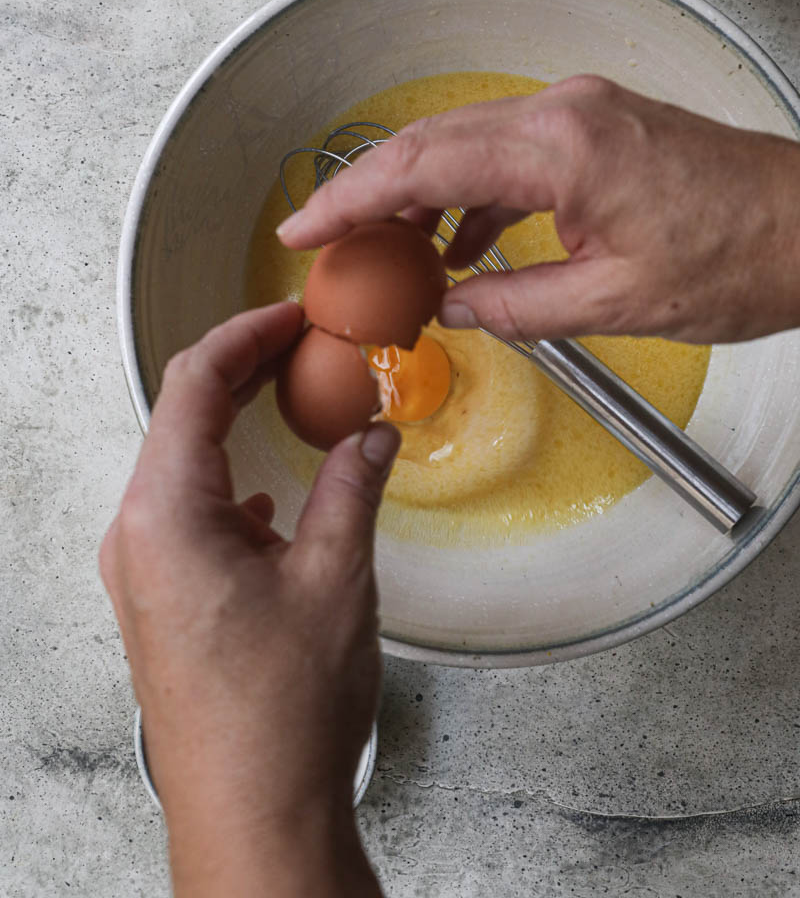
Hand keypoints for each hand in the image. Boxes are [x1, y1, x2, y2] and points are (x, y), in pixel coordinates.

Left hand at [100, 303, 395, 897]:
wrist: (253, 816)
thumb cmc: (279, 717)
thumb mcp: (336, 578)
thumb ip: (352, 487)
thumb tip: (370, 435)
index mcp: (165, 517)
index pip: (192, 384)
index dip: (244, 335)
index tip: (288, 315)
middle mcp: (137, 539)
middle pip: (181, 418)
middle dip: (241, 371)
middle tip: (298, 344)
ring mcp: (142, 574)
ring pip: (182, 466)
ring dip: (234, 425)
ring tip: (289, 401)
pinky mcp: (161, 602)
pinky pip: (187, 514)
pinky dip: (229, 481)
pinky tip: (269, 494)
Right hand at [277, 76, 799, 343]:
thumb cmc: (741, 257)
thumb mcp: (615, 303)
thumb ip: (516, 306)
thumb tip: (454, 308)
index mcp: (562, 147)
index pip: (423, 162)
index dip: (352, 197)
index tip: (306, 227)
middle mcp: (564, 111)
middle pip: (433, 140)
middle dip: (369, 191)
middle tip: (326, 239)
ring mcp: (582, 112)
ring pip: (467, 141)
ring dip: (420, 193)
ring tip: (386, 252)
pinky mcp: (597, 127)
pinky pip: (510, 153)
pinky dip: (474, 195)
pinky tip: (462, 244)